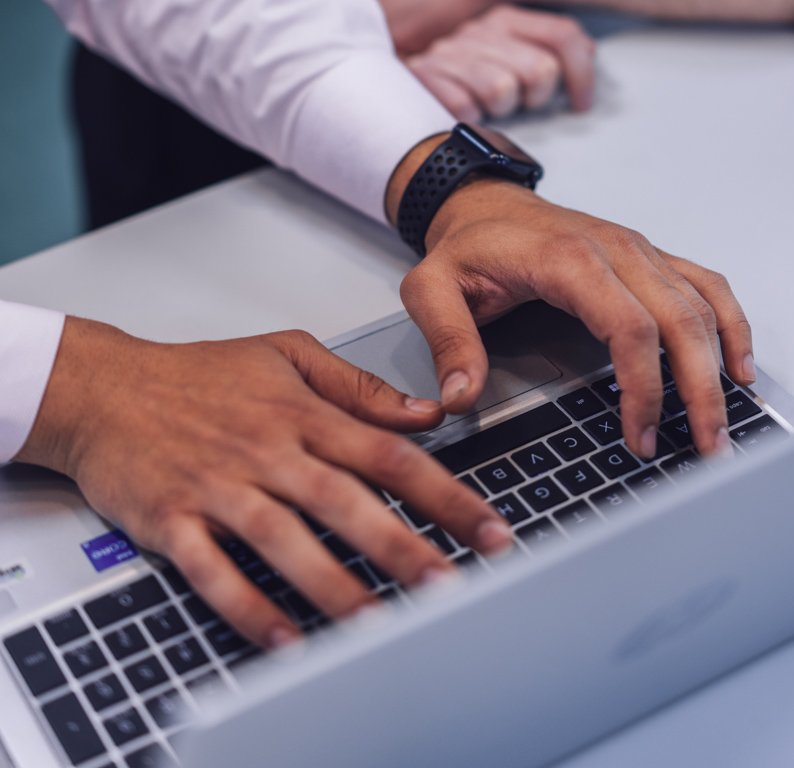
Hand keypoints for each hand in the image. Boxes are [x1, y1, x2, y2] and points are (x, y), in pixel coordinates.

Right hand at [17, 319, 511, 646]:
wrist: (105, 389)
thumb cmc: (197, 373)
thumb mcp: (284, 354)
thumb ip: (356, 385)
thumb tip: (422, 413)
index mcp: (301, 414)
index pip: (387, 454)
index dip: (444, 493)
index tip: (487, 529)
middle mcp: (268, 452)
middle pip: (346, 502)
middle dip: (403, 548)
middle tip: (450, 587)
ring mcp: (219, 488)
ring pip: (286, 540)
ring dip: (335, 585)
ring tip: (379, 624)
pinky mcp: (173, 520)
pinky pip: (214, 570)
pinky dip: (248, 605)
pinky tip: (283, 639)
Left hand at [386, 157, 753, 460]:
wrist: (484, 203)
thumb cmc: (466, 246)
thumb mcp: (432, 287)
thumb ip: (447, 340)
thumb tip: (459, 398)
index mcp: (568, 259)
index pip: (627, 326)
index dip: (642, 385)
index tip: (638, 435)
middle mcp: (616, 249)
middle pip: (678, 320)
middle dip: (698, 389)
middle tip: (704, 447)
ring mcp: (638, 251)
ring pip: (700, 305)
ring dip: (721, 365)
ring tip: (724, 423)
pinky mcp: (648, 257)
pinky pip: (705, 285)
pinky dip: (730, 323)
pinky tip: (737, 365)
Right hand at [405, 4, 595, 118]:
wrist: (394, 83)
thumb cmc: (462, 77)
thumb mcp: (508, 55)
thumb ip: (548, 46)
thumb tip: (589, 51)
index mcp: (504, 18)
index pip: (562, 36)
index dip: (581, 74)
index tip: (580, 103)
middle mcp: (478, 30)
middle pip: (539, 70)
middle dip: (535, 97)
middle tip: (518, 104)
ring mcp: (449, 53)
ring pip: (502, 89)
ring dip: (498, 108)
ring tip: (486, 106)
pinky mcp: (423, 77)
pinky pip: (464, 106)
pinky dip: (467, 117)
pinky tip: (463, 112)